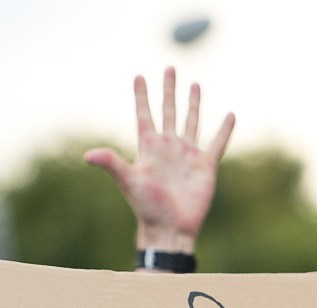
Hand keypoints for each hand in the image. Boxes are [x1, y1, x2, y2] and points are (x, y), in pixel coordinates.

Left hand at [85, 67, 233, 252]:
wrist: (170, 229)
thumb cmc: (147, 207)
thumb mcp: (129, 181)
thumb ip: (112, 164)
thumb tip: (87, 155)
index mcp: (149, 148)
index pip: (144, 115)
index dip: (141, 96)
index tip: (139, 76)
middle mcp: (168, 147)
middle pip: (168, 111)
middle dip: (168, 90)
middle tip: (169, 68)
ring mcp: (187, 155)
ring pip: (191, 122)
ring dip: (192, 103)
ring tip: (194, 84)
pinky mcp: (205, 166)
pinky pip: (217, 143)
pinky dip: (224, 130)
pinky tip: (230, 116)